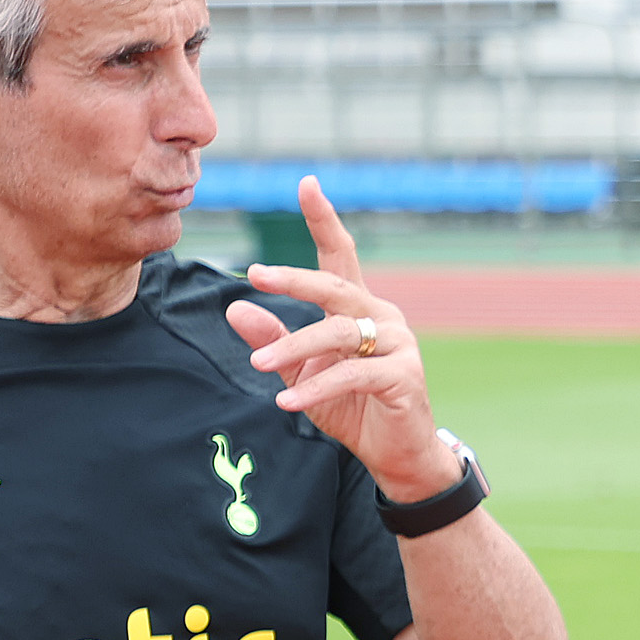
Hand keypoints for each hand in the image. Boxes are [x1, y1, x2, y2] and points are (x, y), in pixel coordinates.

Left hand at [227, 177, 456, 501]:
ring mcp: (399, 345)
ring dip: (294, 347)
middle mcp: (383, 317)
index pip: (341, 255)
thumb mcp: (302, 372)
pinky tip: (288, 400)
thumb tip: (234, 308)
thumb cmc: (352, 407)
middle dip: (295, 280)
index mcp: (360, 308)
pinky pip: (353, 374)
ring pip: (338, 334)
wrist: (396, 455)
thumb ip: (275, 339)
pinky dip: (316, 387)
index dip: (324, 220)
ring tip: (257, 363)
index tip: (306, 185)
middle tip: (256, 274)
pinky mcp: (404, 377)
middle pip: (335, 287)